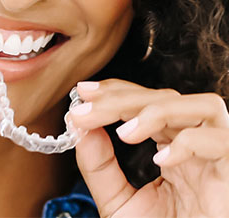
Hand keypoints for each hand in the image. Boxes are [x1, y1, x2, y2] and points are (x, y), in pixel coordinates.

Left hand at [69, 79, 228, 216]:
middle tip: (88, 110)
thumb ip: (100, 167)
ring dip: (159, 111)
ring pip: (205, 107)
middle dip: (124, 98)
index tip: (83, 93)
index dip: (118, 90)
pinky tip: (161, 160)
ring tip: (125, 132)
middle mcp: (200, 149)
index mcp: (174, 149)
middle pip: (170, 98)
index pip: (149, 102)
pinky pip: (223, 144)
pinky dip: (190, 144)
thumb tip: (79, 128)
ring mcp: (220, 161)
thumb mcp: (119, 203)